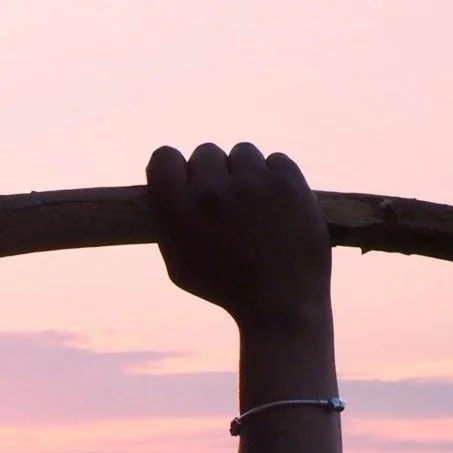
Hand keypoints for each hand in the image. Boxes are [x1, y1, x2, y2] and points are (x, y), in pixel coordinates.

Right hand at [146, 144, 331, 333]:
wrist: (280, 301)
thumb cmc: (224, 286)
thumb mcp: (178, 262)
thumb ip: (170, 221)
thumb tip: (168, 186)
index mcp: (177, 210)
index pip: (163, 156)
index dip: (173, 166)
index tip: (184, 180)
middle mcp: (211, 190)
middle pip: (205, 151)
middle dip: (213, 172)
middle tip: (224, 200)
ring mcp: (251, 183)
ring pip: (242, 152)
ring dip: (245, 172)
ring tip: (253, 202)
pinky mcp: (288, 181)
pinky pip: (276, 160)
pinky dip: (275, 178)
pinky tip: (276, 204)